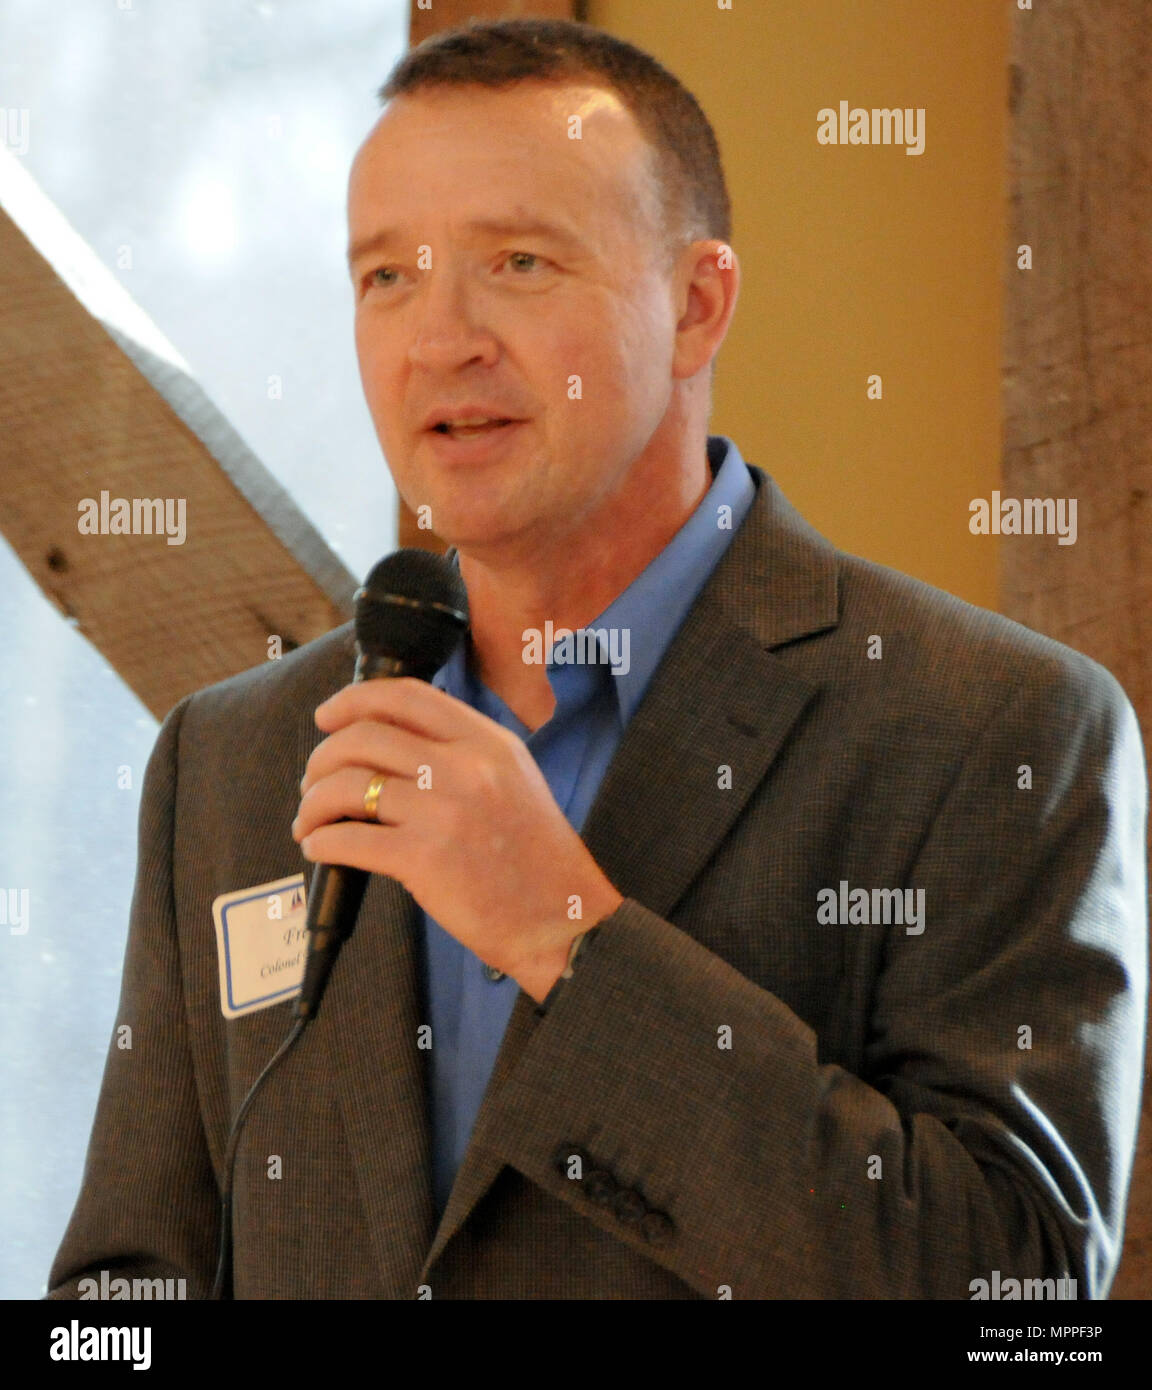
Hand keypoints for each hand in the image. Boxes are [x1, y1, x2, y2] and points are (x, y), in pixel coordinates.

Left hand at [292, 678, 623, 1001]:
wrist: (560, 917)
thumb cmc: (534, 857)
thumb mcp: (513, 778)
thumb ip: (463, 751)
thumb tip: (390, 741)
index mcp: (487, 741)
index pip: (407, 696)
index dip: (354, 700)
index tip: (327, 716)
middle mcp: (465, 766)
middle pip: (365, 737)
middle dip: (323, 757)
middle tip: (313, 781)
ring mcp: (443, 811)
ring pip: (348, 786)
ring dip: (314, 802)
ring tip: (310, 820)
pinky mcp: (424, 859)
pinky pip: (348, 839)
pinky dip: (322, 842)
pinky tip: (320, 848)